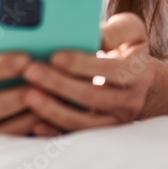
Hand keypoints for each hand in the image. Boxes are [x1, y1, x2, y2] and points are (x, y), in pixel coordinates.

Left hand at [22, 12, 156, 135]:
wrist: (138, 80)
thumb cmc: (126, 48)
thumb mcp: (130, 31)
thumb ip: (115, 31)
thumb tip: (94, 36)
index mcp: (139, 72)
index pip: (112, 70)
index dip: (82, 64)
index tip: (55, 56)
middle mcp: (130, 101)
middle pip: (94, 97)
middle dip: (60, 85)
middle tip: (31, 71)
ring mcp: (116, 121)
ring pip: (86, 122)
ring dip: (54, 110)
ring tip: (28, 95)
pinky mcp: (100, 133)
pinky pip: (78, 137)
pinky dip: (56, 132)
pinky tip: (35, 124)